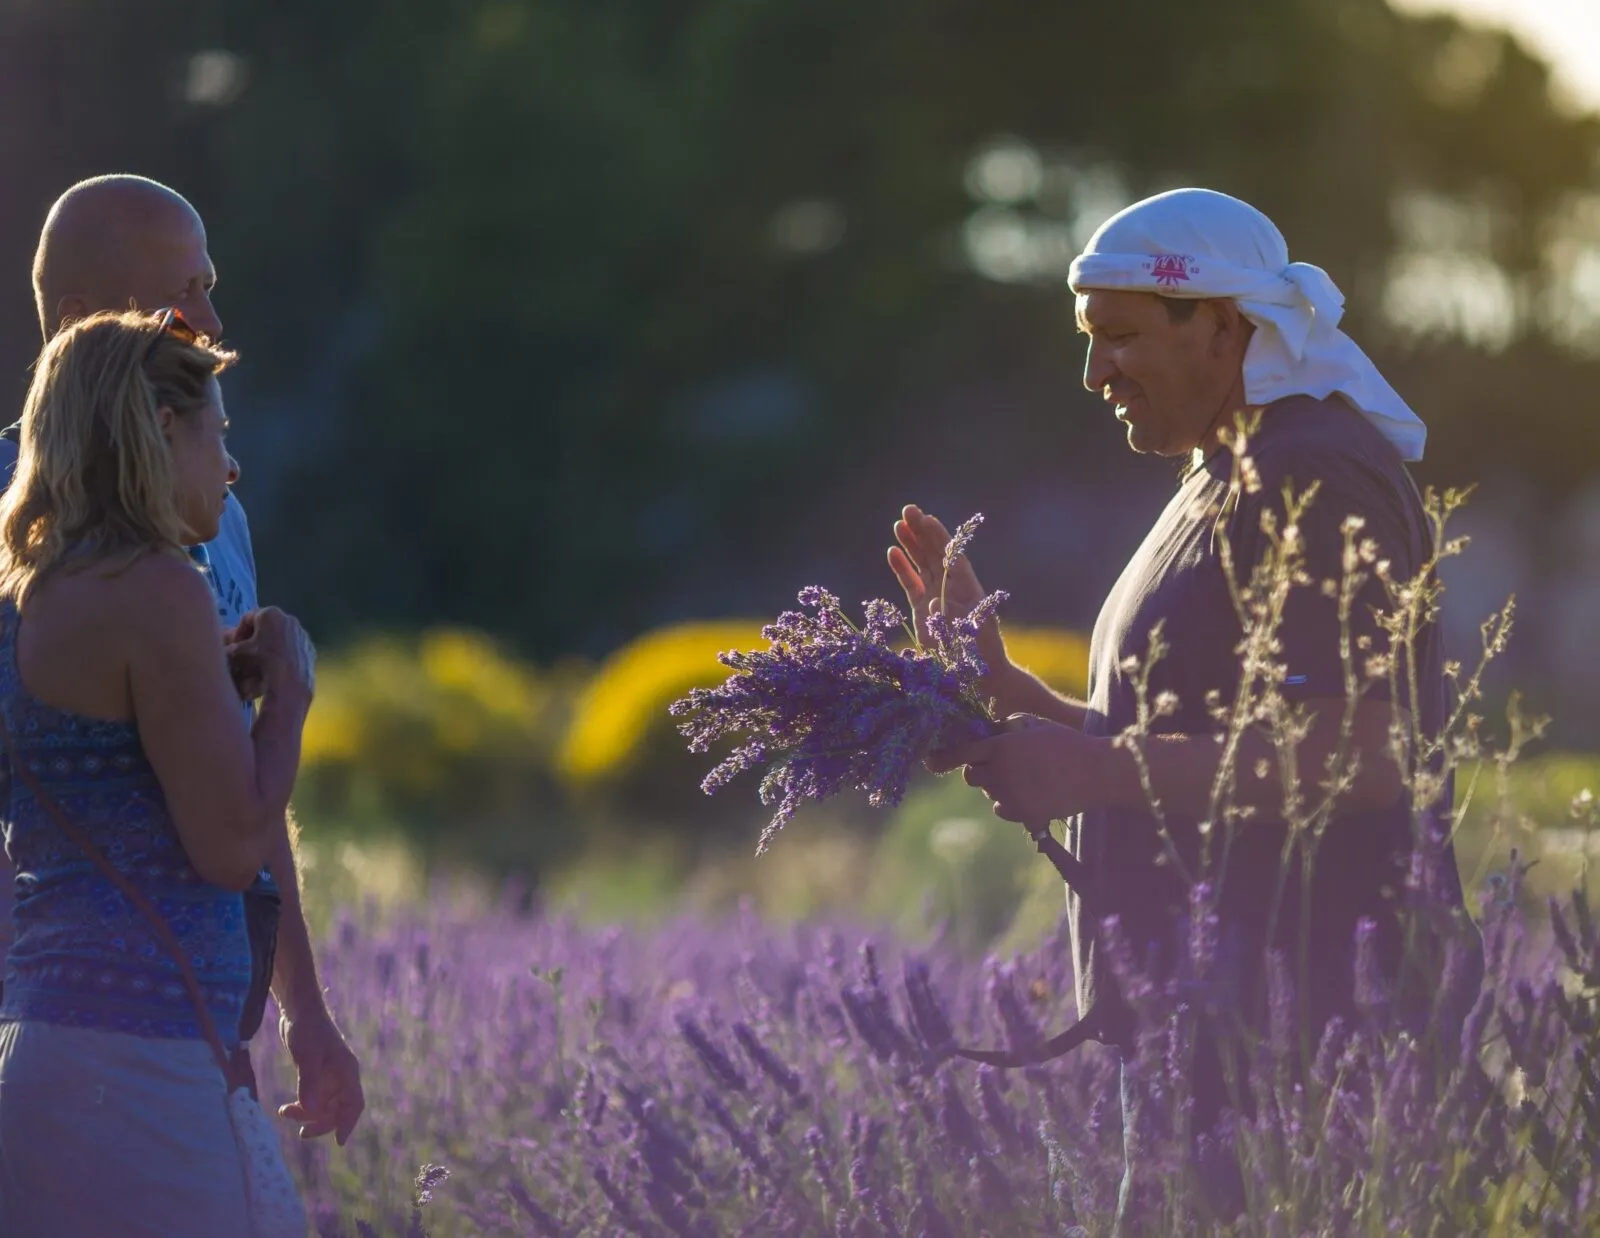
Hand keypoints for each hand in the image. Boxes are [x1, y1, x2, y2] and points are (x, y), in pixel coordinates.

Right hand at [225, 607, 315, 705]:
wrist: (289, 680)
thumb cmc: (261, 660)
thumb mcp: (239, 653)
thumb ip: (230, 648)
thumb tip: (225, 650)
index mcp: (270, 614)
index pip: (247, 618)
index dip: (239, 632)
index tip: (235, 645)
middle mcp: (288, 618)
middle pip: (266, 626)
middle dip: (255, 638)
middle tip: (248, 652)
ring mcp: (302, 632)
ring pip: (281, 636)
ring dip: (270, 645)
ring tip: (262, 661)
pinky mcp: (310, 647)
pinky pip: (293, 647)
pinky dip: (285, 653)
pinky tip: (278, 666)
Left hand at [277, 1003, 364, 1144]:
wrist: (298, 1010)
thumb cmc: (307, 1029)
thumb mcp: (308, 1056)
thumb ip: (310, 1083)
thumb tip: (312, 1111)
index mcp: (346, 1071)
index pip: (354, 1103)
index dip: (348, 1123)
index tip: (339, 1141)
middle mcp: (341, 1076)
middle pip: (337, 1109)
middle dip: (321, 1123)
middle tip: (301, 1133)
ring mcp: (329, 1075)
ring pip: (323, 1106)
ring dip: (308, 1114)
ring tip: (285, 1112)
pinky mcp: (316, 1074)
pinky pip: (314, 1098)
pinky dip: (303, 1106)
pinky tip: (287, 1107)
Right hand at [887, 505, 1007, 675]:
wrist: (979, 675)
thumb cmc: (980, 652)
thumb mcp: (968, 633)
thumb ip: (949, 617)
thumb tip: (931, 602)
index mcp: (967, 586)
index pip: (951, 554)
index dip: (939, 536)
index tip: (927, 518)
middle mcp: (951, 586)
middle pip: (934, 553)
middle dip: (921, 531)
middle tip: (908, 510)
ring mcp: (936, 596)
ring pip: (921, 564)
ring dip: (911, 544)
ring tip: (898, 524)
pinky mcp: (922, 609)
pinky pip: (910, 583)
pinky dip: (902, 568)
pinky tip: (893, 552)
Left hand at [930, 714, 1107, 824]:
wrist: (1097, 772)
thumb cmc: (1065, 743)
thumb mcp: (1032, 725)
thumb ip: (1003, 730)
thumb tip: (982, 737)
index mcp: (1001, 747)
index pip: (961, 753)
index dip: (942, 757)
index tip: (929, 761)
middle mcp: (1001, 773)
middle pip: (971, 777)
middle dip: (980, 769)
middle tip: (1000, 763)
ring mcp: (1011, 797)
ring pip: (988, 792)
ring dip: (997, 785)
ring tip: (1027, 776)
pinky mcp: (1023, 815)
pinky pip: (1001, 809)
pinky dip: (1009, 802)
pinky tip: (1030, 792)